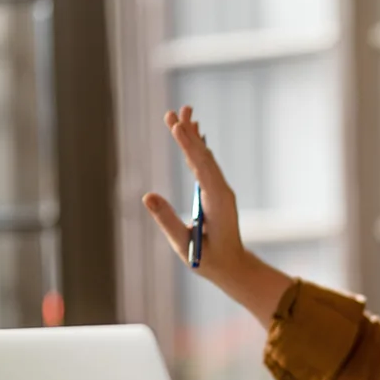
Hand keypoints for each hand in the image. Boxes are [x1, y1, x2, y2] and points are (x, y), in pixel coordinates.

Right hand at [142, 106, 246, 291]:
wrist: (232, 267)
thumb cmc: (209, 260)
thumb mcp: (184, 245)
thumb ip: (167, 220)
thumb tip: (147, 196)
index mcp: (217, 202)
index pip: (201, 168)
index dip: (189, 146)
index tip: (178, 126)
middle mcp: (222, 191)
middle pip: (204, 157)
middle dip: (188, 134)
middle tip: (174, 112)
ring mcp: (221, 191)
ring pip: (206, 158)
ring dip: (194, 136)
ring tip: (184, 113)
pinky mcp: (216, 193)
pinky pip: (207, 165)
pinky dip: (199, 148)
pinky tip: (195, 133)